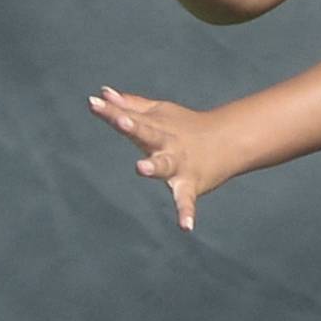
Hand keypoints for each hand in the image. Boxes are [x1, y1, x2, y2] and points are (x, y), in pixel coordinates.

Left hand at [87, 86, 227, 231]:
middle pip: (147, 133)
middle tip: (121, 121)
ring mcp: (178, 164)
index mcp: (154, 126)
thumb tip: (103, 92)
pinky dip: (187, 213)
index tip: (93, 102)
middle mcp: (165, 143)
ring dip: (154, 166)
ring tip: (141, 168)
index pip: (129, 116)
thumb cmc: (183, 126)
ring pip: (165, 165)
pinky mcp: (189, 185)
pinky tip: (185, 227)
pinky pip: (187, 200)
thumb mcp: (157, 113)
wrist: (227, 141)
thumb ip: (129, 105)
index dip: (110, 111)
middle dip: (134, 128)